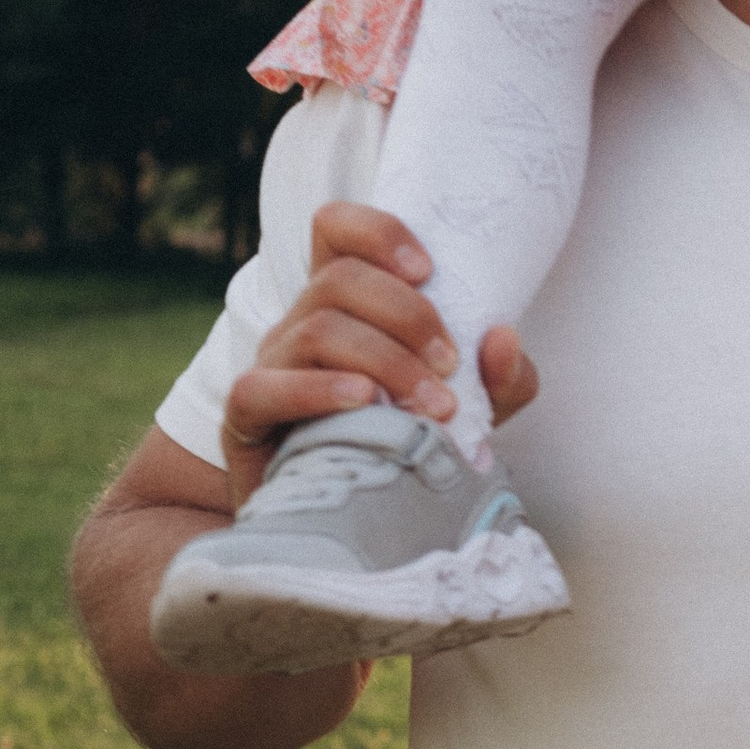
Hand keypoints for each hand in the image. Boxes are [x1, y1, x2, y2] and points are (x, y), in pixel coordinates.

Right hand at [221, 204, 537, 502]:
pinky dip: (318, 390)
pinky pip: (262, 387)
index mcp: (345, 301)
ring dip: (386, 361)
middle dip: (408, 315)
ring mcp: (270, 365)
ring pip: (317, 328)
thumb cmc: (414, 445)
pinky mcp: (247, 418)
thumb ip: (502, 376)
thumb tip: (502, 338)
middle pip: (339, 278)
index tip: (428, 269)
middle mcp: (301, 322)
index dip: (377, 231)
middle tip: (450, 366)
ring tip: (433, 405)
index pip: (336, 228)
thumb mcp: (476, 409)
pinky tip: (364, 403)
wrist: (352, 520)